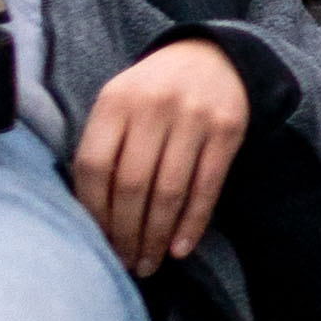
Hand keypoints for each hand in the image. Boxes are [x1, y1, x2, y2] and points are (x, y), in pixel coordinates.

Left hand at [69, 34, 251, 274]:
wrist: (213, 56)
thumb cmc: (153, 94)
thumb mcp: (120, 105)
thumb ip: (105, 147)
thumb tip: (93, 218)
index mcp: (115, 100)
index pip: (93, 165)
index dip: (92, 210)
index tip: (96, 241)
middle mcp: (153, 105)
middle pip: (131, 184)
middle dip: (126, 233)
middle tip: (126, 263)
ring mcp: (193, 116)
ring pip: (169, 191)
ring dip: (157, 236)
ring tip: (149, 263)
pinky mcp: (227, 129)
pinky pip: (207, 187)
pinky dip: (193, 223)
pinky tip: (181, 248)